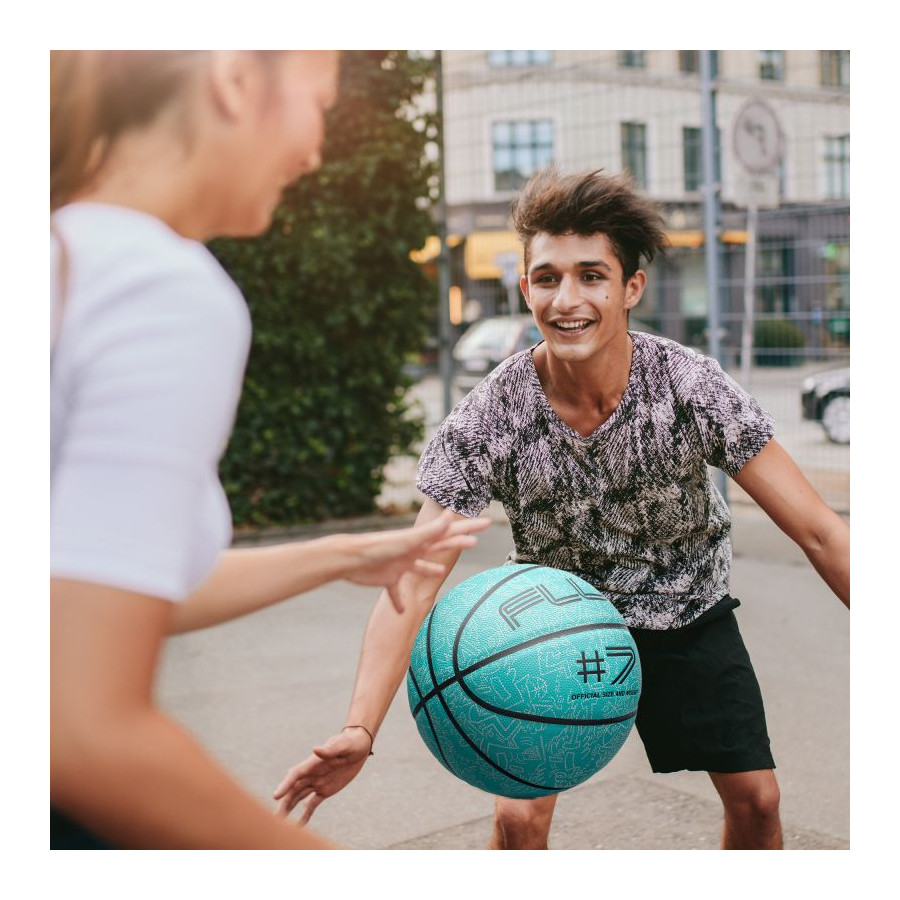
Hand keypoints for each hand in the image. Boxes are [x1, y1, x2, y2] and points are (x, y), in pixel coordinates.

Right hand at [273, 727, 372, 825]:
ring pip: (299, 797)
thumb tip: (315, 749)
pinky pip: (312, 803)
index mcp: (313, 763)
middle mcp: (312, 774)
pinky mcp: (325, 790)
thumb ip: (329, 749)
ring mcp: (317, 782)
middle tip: (275, 818)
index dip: (285, 785)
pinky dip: (305, 813)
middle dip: (284, 802)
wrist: (359, 746)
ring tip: (281, 823)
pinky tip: (299, 825)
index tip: (276, 796)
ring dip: (289, 808)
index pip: (295, 775)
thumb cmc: (350, 742)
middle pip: (293, 789)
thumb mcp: (343, 744)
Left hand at [345, 510, 489, 612]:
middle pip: (440, 546)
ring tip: (440, 572)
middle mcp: (413, 551)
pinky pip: (397, 592)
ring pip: (420, 567)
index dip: (470, 528)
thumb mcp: (409, 540)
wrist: (351, 558)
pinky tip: (401, 613)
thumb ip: (430, 532)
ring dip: (430, 569)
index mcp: (421, 541)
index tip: (488, 521)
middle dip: (457, 543)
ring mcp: (400, 564)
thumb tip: (451, 515)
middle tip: (474, 542)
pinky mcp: (387, 578)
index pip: (451, 532)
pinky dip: (399, 601)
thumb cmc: (379, 547)